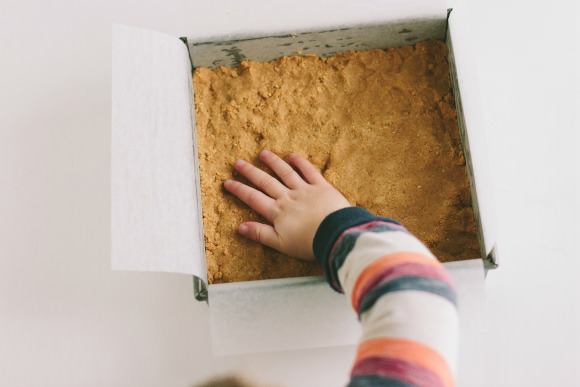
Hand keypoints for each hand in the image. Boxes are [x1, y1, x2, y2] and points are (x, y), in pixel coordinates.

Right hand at [224, 150, 350, 260]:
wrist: (335, 234)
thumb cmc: (309, 243)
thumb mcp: (280, 243)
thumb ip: (260, 233)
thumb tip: (240, 227)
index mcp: (277, 212)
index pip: (253, 198)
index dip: (239, 190)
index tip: (228, 182)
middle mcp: (288, 198)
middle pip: (266, 182)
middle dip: (250, 172)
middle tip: (238, 163)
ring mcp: (305, 190)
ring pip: (285, 173)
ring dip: (273, 163)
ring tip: (263, 154)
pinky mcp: (322, 187)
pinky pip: (310, 172)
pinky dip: (301, 163)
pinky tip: (293, 156)